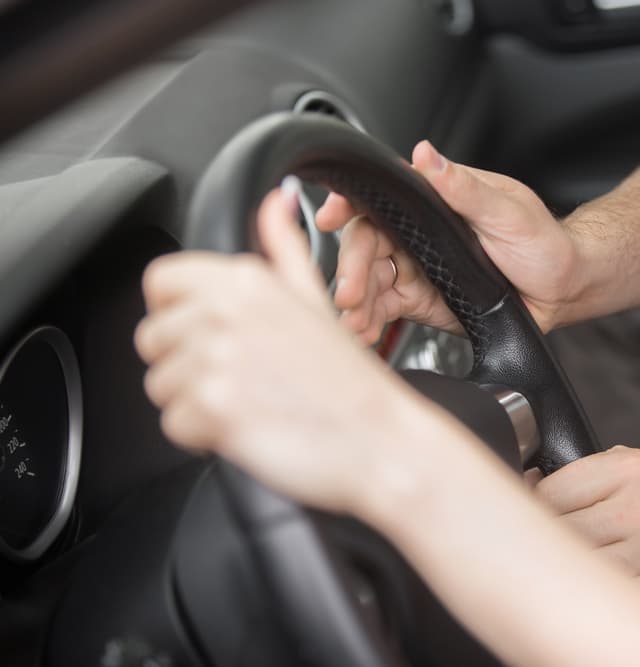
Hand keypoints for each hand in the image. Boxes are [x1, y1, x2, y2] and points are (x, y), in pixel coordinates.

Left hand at [134, 184, 427, 514]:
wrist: (377, 438)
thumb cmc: (349, 381)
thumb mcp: (317, 299)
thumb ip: (285, 247)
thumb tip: (276, 199)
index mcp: (247, 281)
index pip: (161, 281)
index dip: (175, 312)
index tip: (205, 334)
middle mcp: (226, 312)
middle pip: (153, 338)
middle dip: (186, 366)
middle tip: (240, 378)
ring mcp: (216, 359)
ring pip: (160, 385)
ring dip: (195, 403)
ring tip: (248, 403)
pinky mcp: (211, 406)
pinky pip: (173, 424)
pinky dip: (203, 436)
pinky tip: (246, 427)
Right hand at [316, 140, 583, 341]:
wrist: (563, 290)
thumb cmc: (544, 242)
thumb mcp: (507, 211)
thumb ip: (463, 188)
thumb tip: (426, 155)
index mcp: (435, 200)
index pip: (381, 197)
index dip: (349, 204)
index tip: (330, 217)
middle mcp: (419, 232)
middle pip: (367, 243)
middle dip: (351, 268)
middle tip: (347, 293)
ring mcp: (417, 267)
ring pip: (371, 279)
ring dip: (356, 300)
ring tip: (353, 321)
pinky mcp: (421, 301)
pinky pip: (386, 308)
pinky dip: (371, 320)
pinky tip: (363, 332)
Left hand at [533, 446, 639, 603]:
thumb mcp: (624, 468)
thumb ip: (576, 478)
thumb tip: (522, 488)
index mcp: (631, 468)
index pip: (552, 495)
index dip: (531, 511)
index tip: (528, 520)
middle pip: (566, 533)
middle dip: (549, 543)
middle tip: (544, 549)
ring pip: (587, 567)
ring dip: (572, 571)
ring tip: (569, 568)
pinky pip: (617, 595)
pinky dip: (599, 593)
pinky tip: (596, 586)